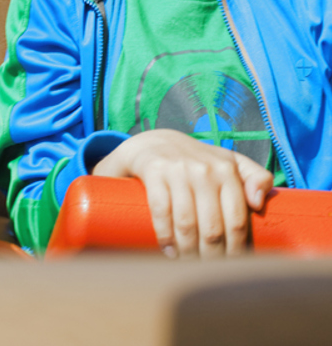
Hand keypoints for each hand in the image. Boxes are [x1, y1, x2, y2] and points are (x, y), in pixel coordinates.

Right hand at [93, 129, 273, 257]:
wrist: (153, 142)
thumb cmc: (197, 160)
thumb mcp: (228, 161)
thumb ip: (255, 176)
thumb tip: (259, 203)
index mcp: (226, 169)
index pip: (236, 220)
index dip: (236, 250)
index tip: (232, 266)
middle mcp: (204, 169)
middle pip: (212, 227)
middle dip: (211, 256)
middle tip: (208, 270)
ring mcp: (177, 170)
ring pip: (186, 223)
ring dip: (188, 251)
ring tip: (188, 263)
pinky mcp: (154, 171)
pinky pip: (160, 211)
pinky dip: (165, 236)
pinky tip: (168, 250)